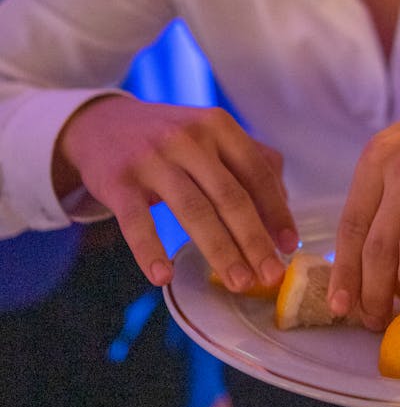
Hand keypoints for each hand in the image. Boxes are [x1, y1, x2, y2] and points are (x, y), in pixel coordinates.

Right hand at [55, 96, 297, 288]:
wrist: (101, 124)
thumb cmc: (169, 137)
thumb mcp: (210, 135)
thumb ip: (249, 161)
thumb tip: (283, 205)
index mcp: (218, 126)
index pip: (257, 172)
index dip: (277, 211)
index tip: (290, 247)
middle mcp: (188, 137)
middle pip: (230, 196)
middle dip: (254, 240)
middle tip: (270, 275)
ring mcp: (152, 158)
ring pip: (193, 210)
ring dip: (219, 251)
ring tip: (238, 282)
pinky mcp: (118, 180)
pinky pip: (137, 221)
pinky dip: (150, 250)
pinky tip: (163, 277)